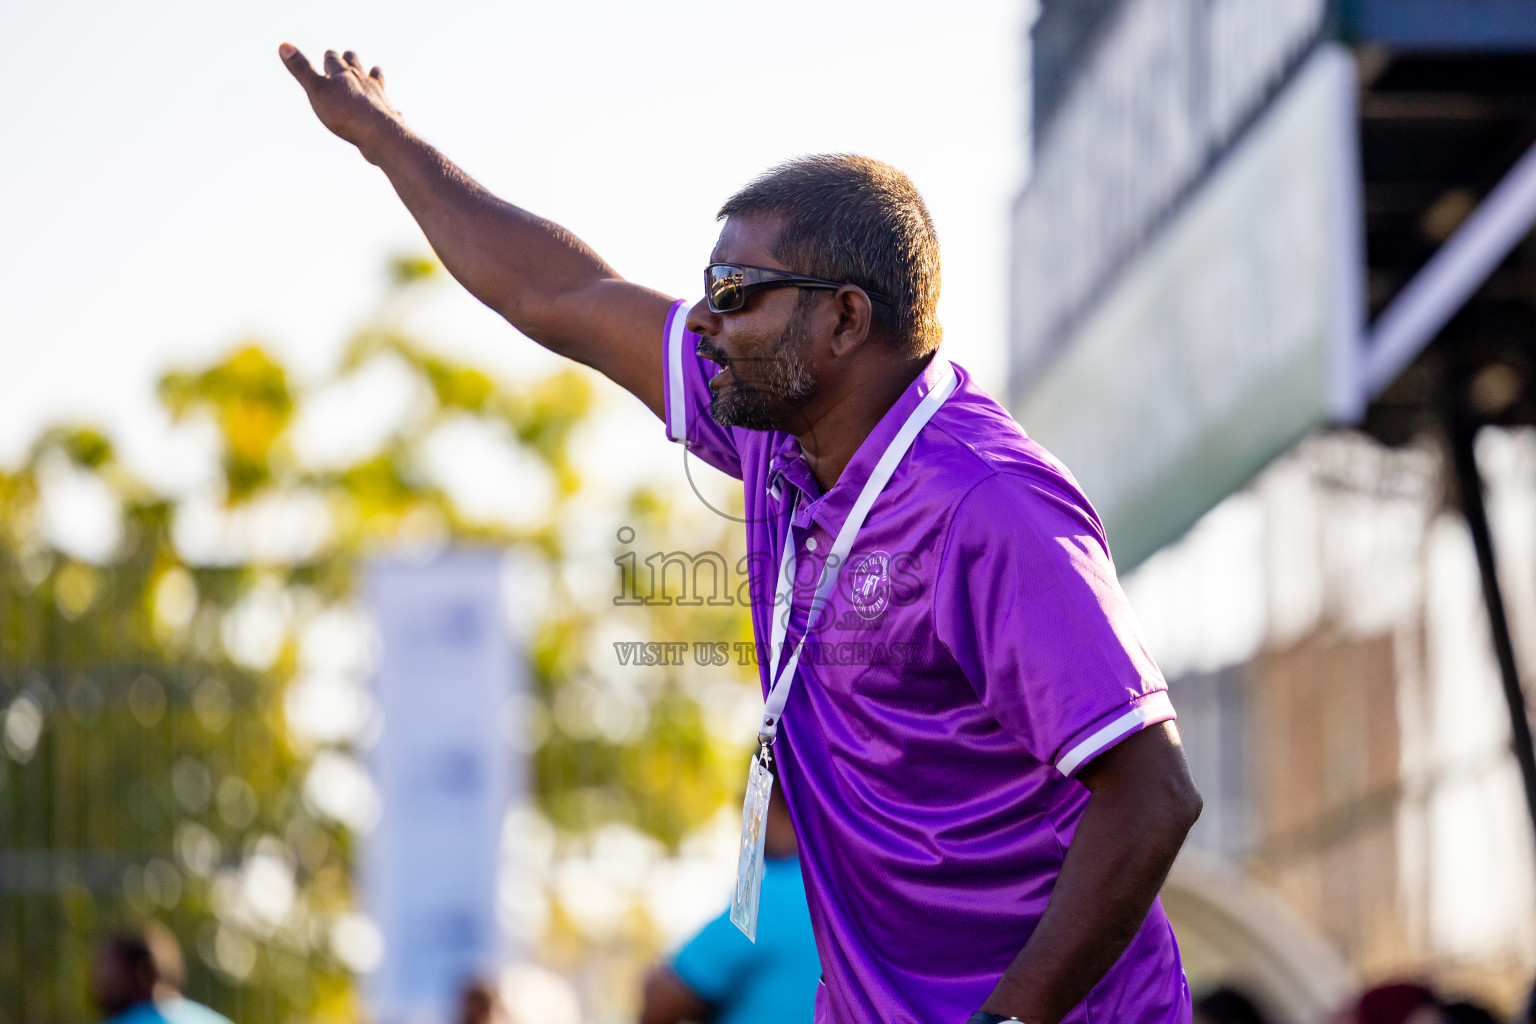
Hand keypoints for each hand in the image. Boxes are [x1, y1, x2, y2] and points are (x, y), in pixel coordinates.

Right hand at [278, 44, 402, 162]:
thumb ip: (301, 69)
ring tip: (375, 71)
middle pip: (356, 66)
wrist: (377, 134)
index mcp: (344, 75)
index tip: (329, 54)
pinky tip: (397, 112)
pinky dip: (392, 109)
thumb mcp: (316, 89)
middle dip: (350, 60)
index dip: (330, 57)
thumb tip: (283, 45)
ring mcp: (378, 98)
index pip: (334, 60)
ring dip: (375, 76)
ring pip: (376, 82)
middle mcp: (363, 82)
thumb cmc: (344, 112)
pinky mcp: (388, 116)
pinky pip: (391, 110)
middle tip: (349, 56)